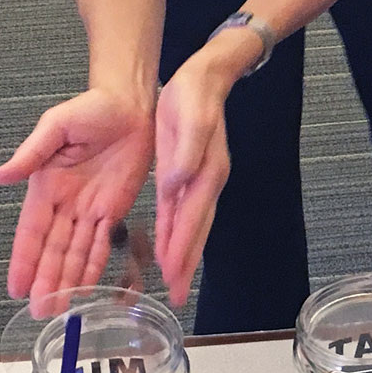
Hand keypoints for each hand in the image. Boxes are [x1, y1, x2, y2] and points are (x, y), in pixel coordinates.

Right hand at [0, 89, 154, 316]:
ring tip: (58, 310)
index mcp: (46, 186)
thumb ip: (30, 154)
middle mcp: (65, 204)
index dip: (24, 260)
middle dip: (45, 281)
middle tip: (38, 313)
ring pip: (76, 253)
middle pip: (53, 250)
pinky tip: (87, 289)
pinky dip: (94, 267)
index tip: (15, 287)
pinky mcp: (114, 210)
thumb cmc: (90, 109)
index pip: (32, 231)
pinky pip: (102, 244)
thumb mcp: (55, 127)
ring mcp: (89, 209)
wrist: (130, 105)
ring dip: (68, 281)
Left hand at [154, 48, 245, 306]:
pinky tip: (166, 247)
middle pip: (195, 232)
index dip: (182, 249)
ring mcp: (198, 182)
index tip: (172, 275)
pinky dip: (175, 233)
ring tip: (174, 282)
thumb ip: (184, 156)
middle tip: (177, 295)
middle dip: (185, 264)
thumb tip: (173, 186)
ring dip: (182, 255)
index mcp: (204, 173)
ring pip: (189, 227)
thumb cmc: (195, 95)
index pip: (191, 219)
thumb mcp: (189, 119)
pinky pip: (180, 212)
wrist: (204, 77)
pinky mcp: (186, 176)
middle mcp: (204, 183)